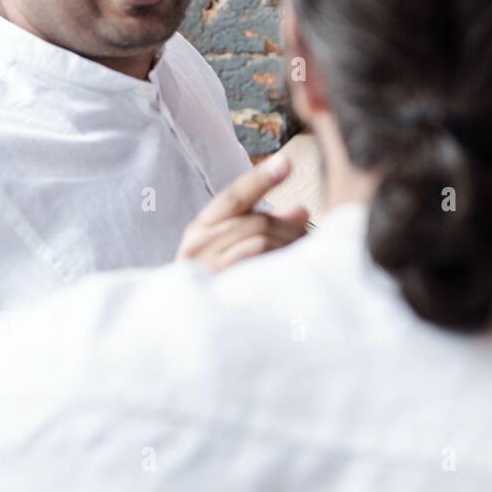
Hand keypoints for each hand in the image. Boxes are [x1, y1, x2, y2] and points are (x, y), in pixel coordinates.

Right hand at [176, 154, 310, 272]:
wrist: (182, 329)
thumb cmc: (218, 283)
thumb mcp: (236, 247)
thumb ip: (266, 225)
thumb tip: (302, 210)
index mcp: (202, 227)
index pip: (234, 196)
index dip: (260, 178)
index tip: (287, 162)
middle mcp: (198, 242)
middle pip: (256, 220)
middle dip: (289, 228)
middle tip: (309, 237)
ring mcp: (205, 265)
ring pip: (258, 238)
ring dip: (287, 244)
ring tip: (301, 255)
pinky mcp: (215, 285)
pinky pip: (253, 261)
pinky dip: (276, 259)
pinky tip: (287, 267)